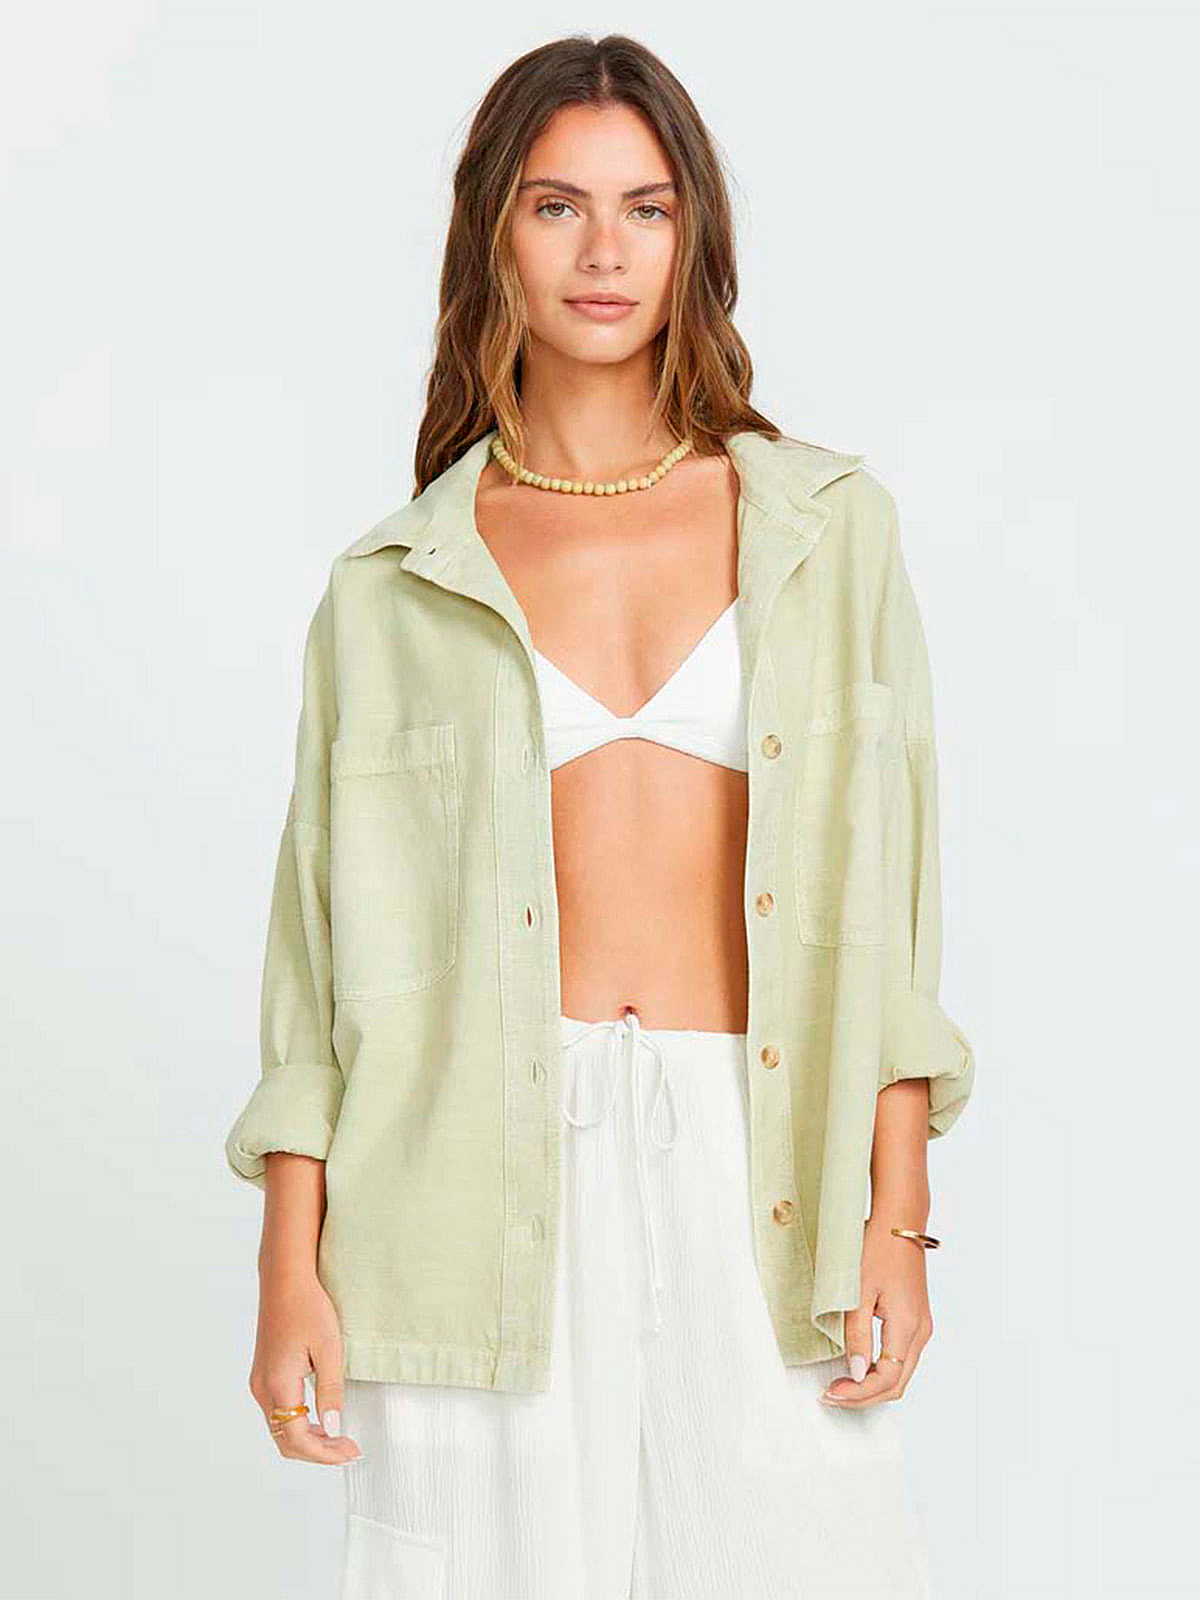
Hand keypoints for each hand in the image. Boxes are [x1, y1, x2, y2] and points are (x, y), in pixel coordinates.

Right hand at [248, 1269, 362, 1463]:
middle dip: (318, 1452)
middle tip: (348, 1451)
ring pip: (280, 1428)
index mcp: (278, 1384)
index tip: (350, 1453)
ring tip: (339, 1439)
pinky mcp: (263, 1374)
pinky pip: (278, 1412)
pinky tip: (320, 1420)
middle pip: (285, 1440)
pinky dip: (298, 1424)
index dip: (325, 1453)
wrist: (284, 1280)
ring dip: (308, 1440)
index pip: (298, 1438)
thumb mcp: (329, 1348)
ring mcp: (259, 1382)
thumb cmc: (308, 1307)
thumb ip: (330, 1391)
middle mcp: (262, 1388)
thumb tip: (334, 1428)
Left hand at [820, 1215, 933, 1407]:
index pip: (886, 1379)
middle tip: (833, 1394)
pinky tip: (859, 1365)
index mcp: (908, 1326)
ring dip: (873, 1385)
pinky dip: (881, 1370)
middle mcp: (921, 1331)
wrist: (898, 1222)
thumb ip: (858, 1335)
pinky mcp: (916, 1319)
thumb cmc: (877, 1248)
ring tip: (842, 1383)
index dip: (858, 1392)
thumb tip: (857, 1373)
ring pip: (901, 1373)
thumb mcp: (858, 1292)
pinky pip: (902, 1357)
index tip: (831, 1392)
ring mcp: (921, 1326)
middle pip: (897, 1383)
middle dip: (864, 1396)